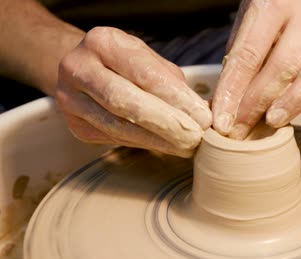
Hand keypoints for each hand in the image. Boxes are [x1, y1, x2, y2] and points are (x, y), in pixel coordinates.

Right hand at [56, 27, 211, 157]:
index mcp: (103, 42)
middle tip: (194, 137)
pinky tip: (165, 146)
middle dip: (165, 123)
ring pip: (117, 126)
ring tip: (185, 147)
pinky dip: (144, 143)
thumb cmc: (124, 63)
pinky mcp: (75, 125)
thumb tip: (201, 111)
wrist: (83, 70)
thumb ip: (171, 82)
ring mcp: (70, 99)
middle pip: (125, 102)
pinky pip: (113, 138)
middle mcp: (79, 68)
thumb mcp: (148, 60)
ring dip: (157, 140)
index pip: (144, 74)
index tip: (202, 117)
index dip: (175, 98)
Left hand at [212, 0, 300, 138]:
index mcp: (273, 4)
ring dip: (297, 100)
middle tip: (241, 128)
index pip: (249, 54)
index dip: (233, 91)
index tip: (221, 121)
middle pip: (286, 64)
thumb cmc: (271, 13)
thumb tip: (223, 107)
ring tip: (274, 121)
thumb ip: (239, 61)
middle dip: (259, 102)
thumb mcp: (248, 26)